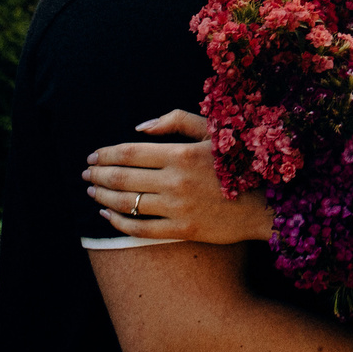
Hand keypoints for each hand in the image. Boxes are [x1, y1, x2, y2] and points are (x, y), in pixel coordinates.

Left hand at [84, 109, 273, 242]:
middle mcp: (175, 181)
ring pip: (125, 204)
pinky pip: (139, 229)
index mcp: (182, 154)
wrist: (266, 204)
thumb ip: (177, 121)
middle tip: (86, 174)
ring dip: (102, 197)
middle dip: (97, 175)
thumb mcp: (215, 131)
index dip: (106, 154)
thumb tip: (140, 128)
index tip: (93, 156)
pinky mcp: (181, 230)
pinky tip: (108, 216)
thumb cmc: (240, 162)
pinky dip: (118, 223)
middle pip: (122, 178)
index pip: (130, 152)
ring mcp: (177, 208)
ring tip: (92, 192)